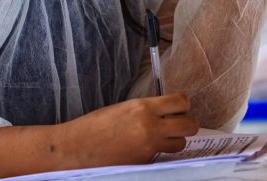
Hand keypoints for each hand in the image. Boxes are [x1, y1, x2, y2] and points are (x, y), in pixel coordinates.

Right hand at [0, 93, 197, 176]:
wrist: (76, 148)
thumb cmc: (95, 125)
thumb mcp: (123, 108)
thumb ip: (146, 109)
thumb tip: (166, 111)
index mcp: (143, 108)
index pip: (181, 101)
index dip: (183, 103)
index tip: (178, 106)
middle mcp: (150, 127)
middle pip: (190, 125)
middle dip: (187, 123)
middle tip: (177, 122)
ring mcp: (149, 148)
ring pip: (180, 144)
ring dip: (175, 140)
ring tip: (162, 137)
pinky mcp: (144, 163)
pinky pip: (162, 156)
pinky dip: (159, 152)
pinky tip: (145, 148)